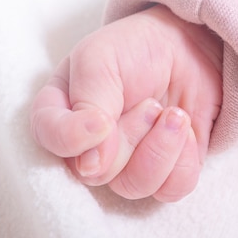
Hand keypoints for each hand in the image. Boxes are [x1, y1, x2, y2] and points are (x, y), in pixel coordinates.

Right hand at [31, 5, 222, 201]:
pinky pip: (170, 190)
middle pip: (96, 172)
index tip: (102, 122)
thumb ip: (87, 104)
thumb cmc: (137, 48)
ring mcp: (124, 164)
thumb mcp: (100, 58)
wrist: (189, 47)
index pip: (48, 139)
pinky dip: (184, 159)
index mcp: (61, 111)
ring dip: (160, 146)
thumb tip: (89, 166)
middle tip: (150, 102)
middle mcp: (86, 145)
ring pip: (133, 186)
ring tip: (173, 114)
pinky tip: (185, 130)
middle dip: (131, 134)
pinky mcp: (161, 175)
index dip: (72, 139)